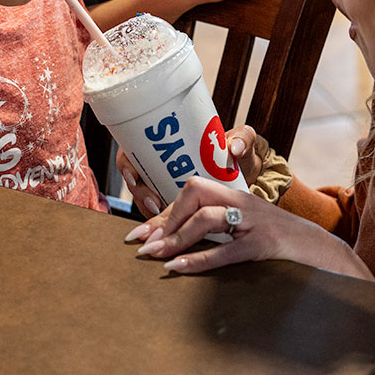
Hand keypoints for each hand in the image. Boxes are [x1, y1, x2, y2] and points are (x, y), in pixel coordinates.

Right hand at [116, 124, 260, 216]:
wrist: (247, 174)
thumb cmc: (240, 152)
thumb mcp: (244, 141)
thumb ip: (242, 139)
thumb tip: (235, 148)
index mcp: (169, 146)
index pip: (133, 151)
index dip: (127, 164)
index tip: (134, 176)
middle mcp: (162, 167)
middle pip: (136, 181)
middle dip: (141, 195)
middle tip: (153, 204)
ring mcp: (166, 188)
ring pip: (145, 201)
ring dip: (149, 213)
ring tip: (159, 221)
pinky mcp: (176, 208)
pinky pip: (160, 217)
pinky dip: (161, 227)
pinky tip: (167, 235)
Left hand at [122, 176, 374, 279]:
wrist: (326, 253)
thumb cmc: (282, 244)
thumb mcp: (247, 231)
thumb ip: (219, 231)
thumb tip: (177, 245)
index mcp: (237, 197)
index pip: (192, 193)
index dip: (162, 214)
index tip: (137, 234)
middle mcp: (244, 202)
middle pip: (195, 192)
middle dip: (166, 218)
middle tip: (144, 246)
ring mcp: (256, 222)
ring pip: (207, 218)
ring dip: (176, 237)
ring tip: (155, 257)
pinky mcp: (266, 244)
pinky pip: (226, 250)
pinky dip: (198, 259)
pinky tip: (177, 268)